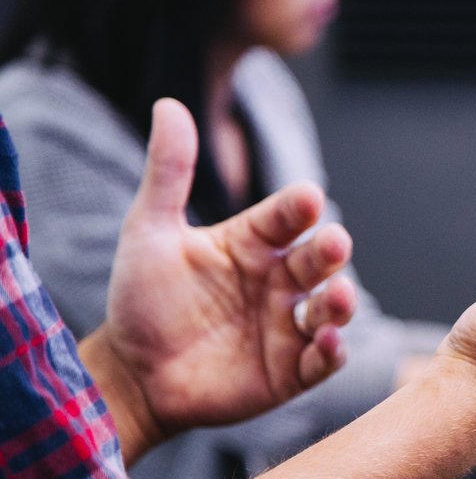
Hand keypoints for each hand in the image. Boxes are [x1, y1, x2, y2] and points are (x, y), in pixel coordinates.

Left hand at [86, 98, 355, 459]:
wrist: (131, 374)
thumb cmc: (142, 300)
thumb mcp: (149, 231)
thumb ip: (168, 172)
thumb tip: (169, 104)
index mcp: (253, 244)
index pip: (286, 217)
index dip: (298, 208)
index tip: (307, 197)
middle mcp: (278, 281)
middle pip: (317, 261)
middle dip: (330, 252)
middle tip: (334, 243)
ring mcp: (288, 326)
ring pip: (330, 309)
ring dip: (341, 302)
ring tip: (338, 296)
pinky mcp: (290, 372)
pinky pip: (321, 360)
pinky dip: (332, 352)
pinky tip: (328, 342)